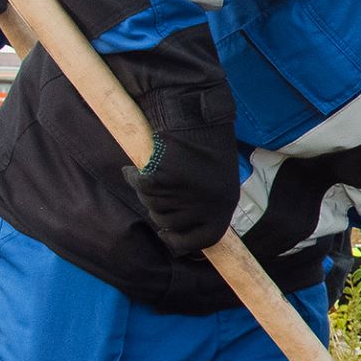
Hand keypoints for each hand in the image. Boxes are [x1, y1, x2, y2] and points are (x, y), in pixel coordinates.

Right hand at [120, 83, 239, 253]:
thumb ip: (204, 206)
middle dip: (158, 211)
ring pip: (152, 206)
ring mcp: (187, 194)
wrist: (196, 117)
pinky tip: (138, 166)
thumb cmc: (204, 147)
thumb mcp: (216, 183)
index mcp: (225, 205)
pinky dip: (134, 176)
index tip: (167, 236)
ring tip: (157, 169)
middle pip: (169, 224)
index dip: (183, 242)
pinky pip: (141, 187)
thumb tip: (179, 234)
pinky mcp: (165, 179)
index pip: (205, 240)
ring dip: (147, 192)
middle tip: (159, 190)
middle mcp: (208, 204)